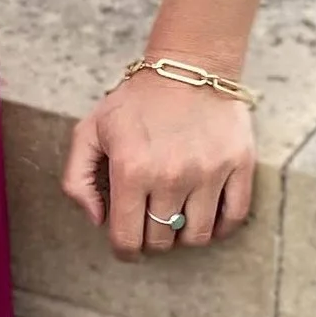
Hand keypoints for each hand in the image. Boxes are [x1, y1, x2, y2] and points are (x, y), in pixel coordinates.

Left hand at [61, 69, 256, 259]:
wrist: (188, 66)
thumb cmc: (135, 101)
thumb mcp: (89, 131)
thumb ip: (76, 179)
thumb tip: (96, 220)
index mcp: (132, 170)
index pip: (127, 239)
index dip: (124, 250)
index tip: (128, 244)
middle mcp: (171, 176)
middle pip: (162, 240)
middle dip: (152, 238)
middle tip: (150, 221)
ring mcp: (209, 172)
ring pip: (197, 236)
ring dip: (184, 234)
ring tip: (177, 217)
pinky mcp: (239, 165)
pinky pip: (233, 218)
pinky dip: (220, 227)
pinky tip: (206, 216)